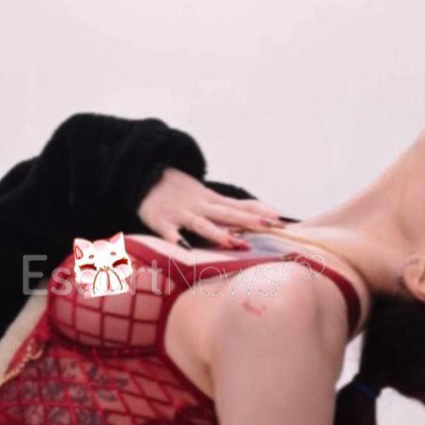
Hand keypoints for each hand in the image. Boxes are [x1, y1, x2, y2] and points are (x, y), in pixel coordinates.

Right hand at [137, 168, 286, 249]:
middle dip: (249, 221)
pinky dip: (177, 240)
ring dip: (219, 233)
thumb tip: (258, 217)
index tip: (281, 220)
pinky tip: (185, 249)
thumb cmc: (178, 191)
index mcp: (211, 201)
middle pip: (227, 214)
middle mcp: (200, 206)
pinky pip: (170, 233)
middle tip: (270, 227)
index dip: (259, 212)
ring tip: (236, 243)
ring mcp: (181, 214)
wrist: (143, 175)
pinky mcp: (161, 221)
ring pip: (202, 224)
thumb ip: (228, 208)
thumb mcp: (205, 195)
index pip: (240, 206)